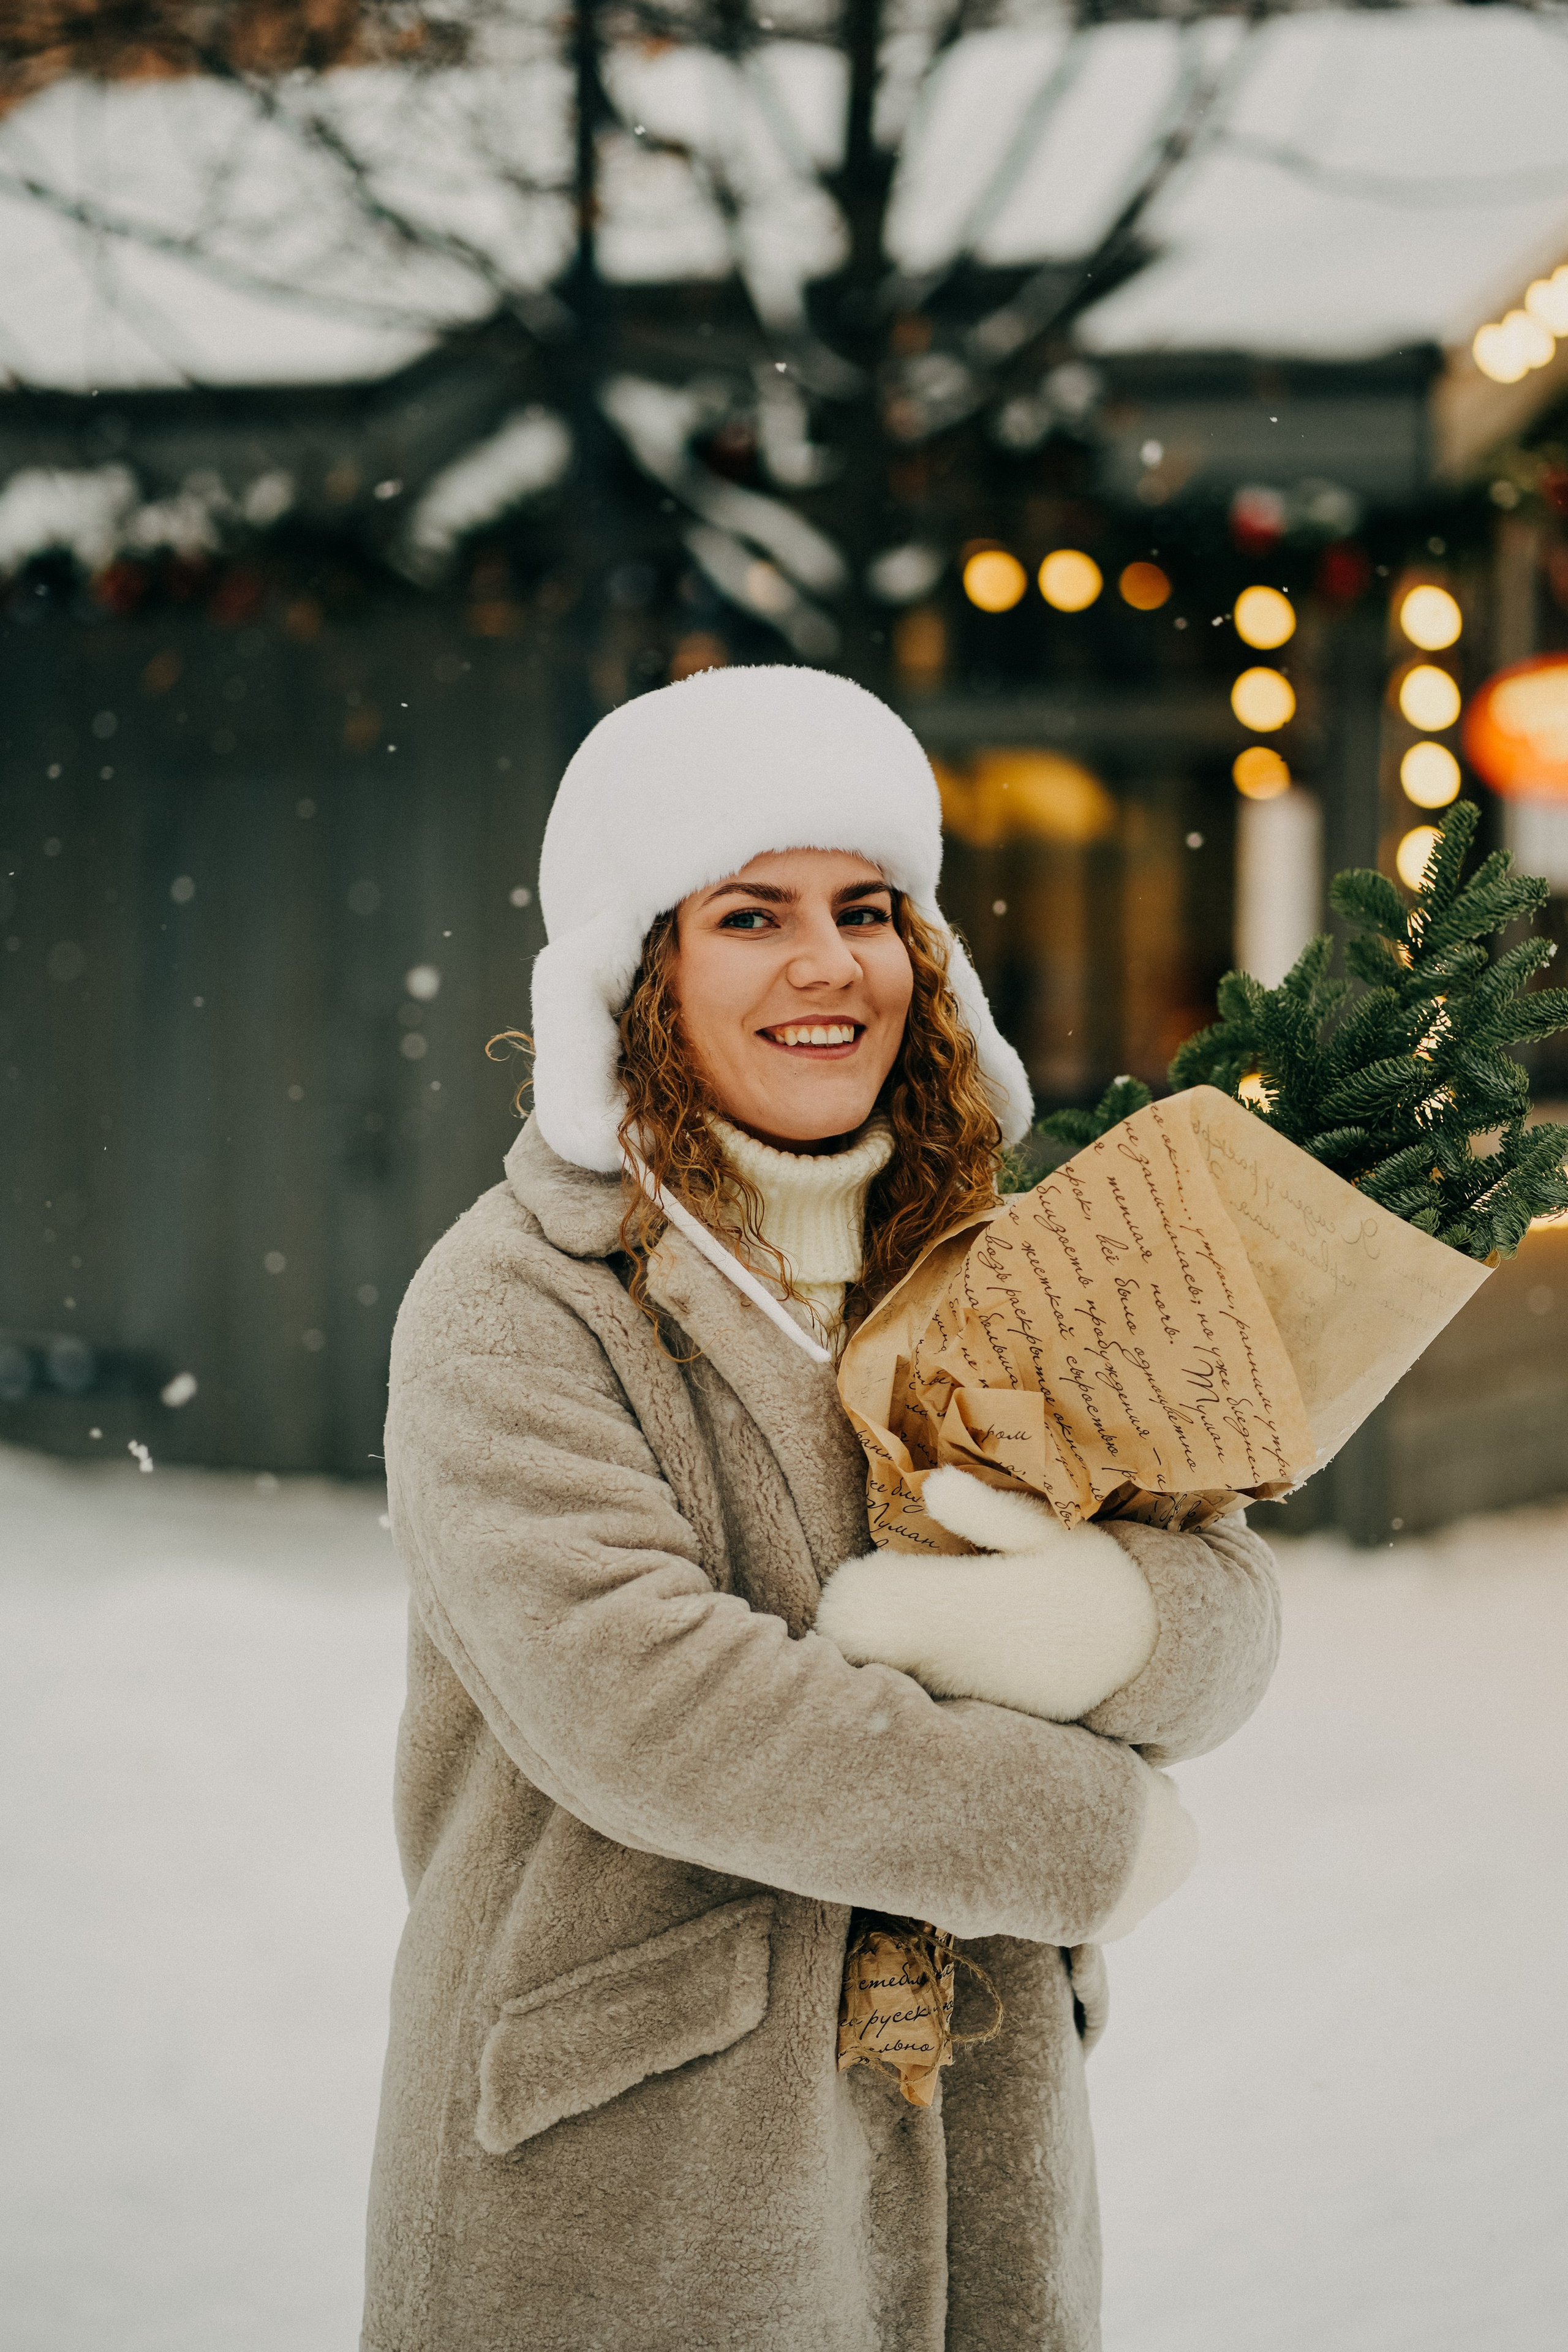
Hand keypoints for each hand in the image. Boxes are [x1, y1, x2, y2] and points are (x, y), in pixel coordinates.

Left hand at [814, 1466, 1159, 1723]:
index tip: (877, 1562)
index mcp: (970, 1604)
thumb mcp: (1049, 1530)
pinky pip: (917, 1694)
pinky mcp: (975, 1716)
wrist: (1141, 1650)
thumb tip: (931, 1486)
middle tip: (874, 1587)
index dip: (861, 1583)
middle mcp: (958, 1657)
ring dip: (877, 1645)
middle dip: (855, 1617)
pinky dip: (906, 1671)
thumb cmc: (1090, 1575)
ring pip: (885, 1674)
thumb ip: (984, 1511)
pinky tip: (923, 1649)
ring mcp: (964, 1693)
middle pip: (862, 1648)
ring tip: (900, 1615)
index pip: (875, 1602)